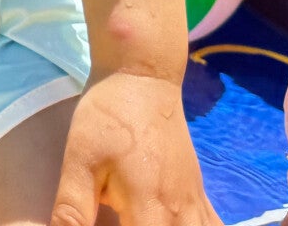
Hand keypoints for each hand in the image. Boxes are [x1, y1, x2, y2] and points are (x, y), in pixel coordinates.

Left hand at [52, 72, 219, 225]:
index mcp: (149, 208)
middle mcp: (179, 211)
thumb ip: (73, 208)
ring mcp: (195, 201)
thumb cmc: (107, 116)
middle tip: (119, 221)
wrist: (142, 76)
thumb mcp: (80, 160)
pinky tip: (179, 225)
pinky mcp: (198, 190)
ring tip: (146, 220)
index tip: (108, 225)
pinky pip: (214, 225)